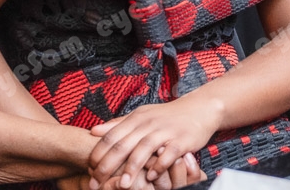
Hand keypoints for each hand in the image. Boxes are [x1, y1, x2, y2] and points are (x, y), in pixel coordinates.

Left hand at [88, 99, 218, 189]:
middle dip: (107, 166)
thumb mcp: (142, 115)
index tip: (89, 170)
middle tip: (96, 183)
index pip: (111, 136)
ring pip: (144, 150)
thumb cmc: (168, 116)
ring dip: (131, 169)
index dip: (98, 154)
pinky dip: (158, 166)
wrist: (201, 108)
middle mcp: (149, 123)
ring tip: (122, 186)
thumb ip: (118, 124)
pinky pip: (168, 155)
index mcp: (137, 118)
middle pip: (123, 144)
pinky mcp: (182, 140)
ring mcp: (166, 131)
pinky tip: (151, 177)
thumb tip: (93, 131)